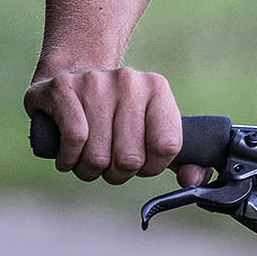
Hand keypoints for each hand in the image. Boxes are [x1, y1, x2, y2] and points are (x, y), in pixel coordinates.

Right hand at [24, 65, 207, 186]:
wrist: (72, 75)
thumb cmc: (116, 115)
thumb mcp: (152, 129)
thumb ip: (181, 159)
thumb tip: (194, 180)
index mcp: (157, 89)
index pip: (166, 146)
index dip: (151, 167)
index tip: (140, 162)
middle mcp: (129, 81)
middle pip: (130, 159)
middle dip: (116, 174)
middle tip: (109, 162)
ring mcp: (94, 82)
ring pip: (98, 156)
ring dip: (89, 170)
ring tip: (86, 157)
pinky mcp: (63, 88)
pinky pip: (75, 140)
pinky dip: (69, 160)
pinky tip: (68, 155)